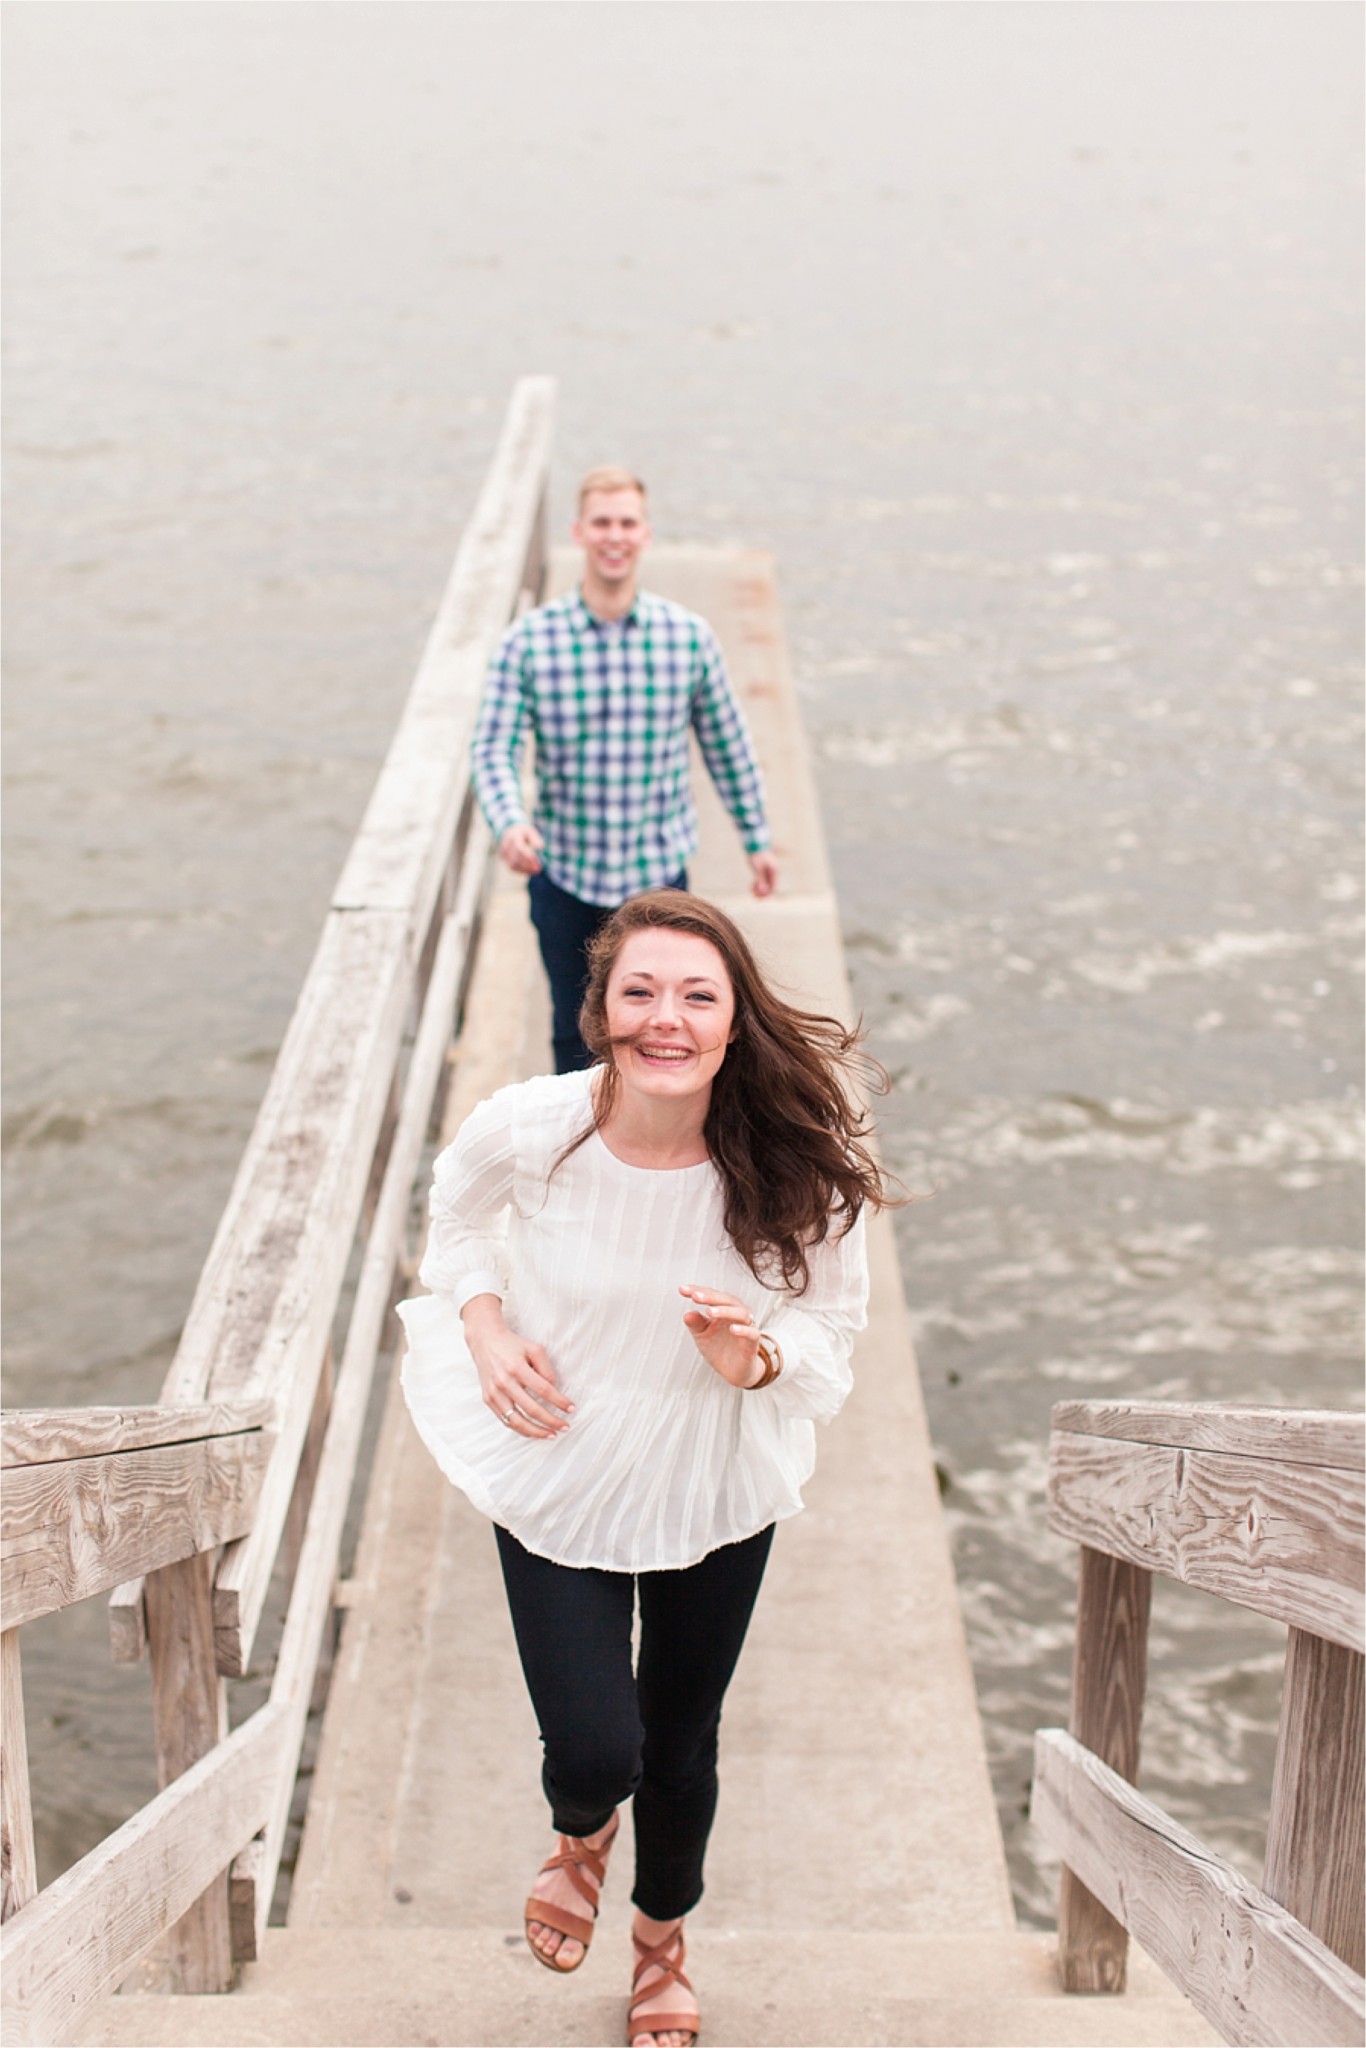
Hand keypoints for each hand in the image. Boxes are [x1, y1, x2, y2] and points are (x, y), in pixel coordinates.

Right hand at [461, 1294, 571, 1437]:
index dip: (560, 1401)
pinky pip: (505, 1420)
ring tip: (551, 1434)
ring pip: (517, 1421)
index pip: (544, 1390)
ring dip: (536, 1432)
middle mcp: (504, 1382)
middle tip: (565, 1427)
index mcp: (517, 1368)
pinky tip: (534, 1431)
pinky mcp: (488, 1399)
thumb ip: (546, 1368)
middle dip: (551, 1421)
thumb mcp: (534, 1348)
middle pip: (532, 1409)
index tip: (571, 1408)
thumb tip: (554, 1390)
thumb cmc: (512, 1345)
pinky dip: (521, 1429)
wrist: (485, 1341)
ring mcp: (494, 1393)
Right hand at [499, 822, 544, 876]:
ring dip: (525, 869)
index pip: (519, 848)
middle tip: (539, 868)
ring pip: (513, 865)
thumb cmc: (523, 832)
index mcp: (513, 836)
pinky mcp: (504, 859)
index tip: (537, 861)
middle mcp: (506, 845)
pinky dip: (522, 870)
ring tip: (537, 870)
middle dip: (528, 865)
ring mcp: (503, 853)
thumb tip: (539, 847)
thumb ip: (535, 838)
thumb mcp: (531, 831)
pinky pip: (512, 868)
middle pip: (515, 858)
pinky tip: (530, 871)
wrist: (510, 832)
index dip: (527, 856)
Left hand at [678, 1284, 764, 1387]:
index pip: (711, 1296)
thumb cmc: (718, 1348)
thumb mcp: (702, 1335)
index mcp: (723, 1309)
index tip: (682, 1290)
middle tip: (695, 1296)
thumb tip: (687, 1314)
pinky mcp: (753, 1342)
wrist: (734, 1371)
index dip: (698, 1291)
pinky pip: (751, 1333)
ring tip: (709, 1312)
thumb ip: (696, 1324)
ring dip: (724, 1311)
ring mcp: (746, 1326)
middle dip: (710, 1297)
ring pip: (740, 1313)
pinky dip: (743, 1330)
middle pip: (726, 1300)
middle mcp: (736, 1314)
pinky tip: (732, 1329)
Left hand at [748, 850, 777, 898]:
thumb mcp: (758, 868)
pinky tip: (751, 885)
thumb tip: (763, 891)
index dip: (766, 894)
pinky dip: (758, 883)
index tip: (758, 898)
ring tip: (751, 891)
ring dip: (759, 889)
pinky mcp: (763, 869)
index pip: (773, 887)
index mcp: (774, 871)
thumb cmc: (757, 855)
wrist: (754, 843)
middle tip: (754, 897)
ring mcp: (768, 870)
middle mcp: (773, 871)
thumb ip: (761, 880)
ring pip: (766, 883)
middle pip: (770, 886)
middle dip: (762, 893)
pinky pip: (762, 879)